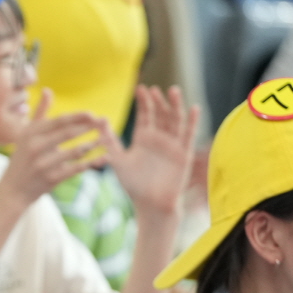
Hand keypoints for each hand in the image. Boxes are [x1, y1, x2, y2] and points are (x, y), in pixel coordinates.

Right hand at [0, 92, 104, 210]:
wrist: (13, 190)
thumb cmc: (22, 159)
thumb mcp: (26, 134)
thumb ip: (39, 113)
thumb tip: (48, 90)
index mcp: (31, 133)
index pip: (59, 121)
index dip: (78, 116)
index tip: (93, 114)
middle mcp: (36, 147)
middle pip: (68, 133)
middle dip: (89, 127)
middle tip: (105, 123)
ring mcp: (43, 164)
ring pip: (75, 151)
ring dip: (94, 143)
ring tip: (107, 138)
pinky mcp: (51, 179)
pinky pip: (77, 168)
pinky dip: (92, 162)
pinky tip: (105, 157)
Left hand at [97, 86, 199, 217]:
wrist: (151, 204)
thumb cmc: (134, 185)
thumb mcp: (118, 160)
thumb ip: (110, 141)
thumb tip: (98, 121)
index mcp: (143, 138)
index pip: (145, 115)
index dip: (143, 102)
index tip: (140, 88)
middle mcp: (159, 138)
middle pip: (160, 114)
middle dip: (157, 101)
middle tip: (153, 89)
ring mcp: (172, 144)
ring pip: (175, 120)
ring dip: (175, 106)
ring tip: (172, 91)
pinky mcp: (183, 153)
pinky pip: (189, 134)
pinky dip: (192, 121)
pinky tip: (194, 108)